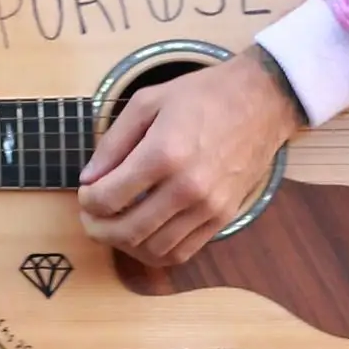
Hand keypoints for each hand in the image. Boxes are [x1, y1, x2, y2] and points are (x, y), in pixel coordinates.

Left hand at [77, 53, 302, 267]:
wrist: (261, 102)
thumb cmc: (203, 95)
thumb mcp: (148, 101)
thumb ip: (113, 142)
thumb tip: (88, 179)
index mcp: (164, 153)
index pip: (108, 198)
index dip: (87, 201)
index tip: (86, 193)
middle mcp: (187, 187)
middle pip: (128, 231)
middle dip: (98, 229)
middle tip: (91, 218)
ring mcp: (208, 207)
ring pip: (154, 249)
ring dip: (125, 245)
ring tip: (116, 227)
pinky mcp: (224, 217)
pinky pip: (183, 252)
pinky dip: (156, 252)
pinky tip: (144, 236)